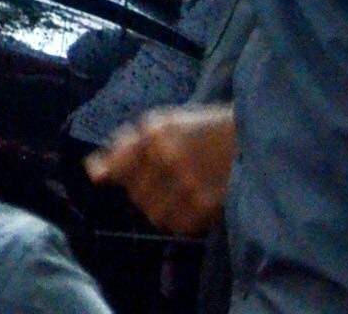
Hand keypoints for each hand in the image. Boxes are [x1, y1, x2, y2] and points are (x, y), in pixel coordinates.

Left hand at [85, 104, 234, 235]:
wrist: (255, 138)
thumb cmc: (207, 128)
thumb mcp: (167, 122)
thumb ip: (128, 144)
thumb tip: (93, 173)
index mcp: (157, 131)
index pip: (119, 163)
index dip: (111, 171)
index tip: (102, 175)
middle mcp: (168, 157)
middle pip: (134, 193)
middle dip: (142, 190)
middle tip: (162, 180)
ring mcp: (188, 183)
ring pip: (153, 213)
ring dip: (160, 207)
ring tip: (177, 193)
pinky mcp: (206, 205)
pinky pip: (177, 225)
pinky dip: (180, 219)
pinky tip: (192, 203)